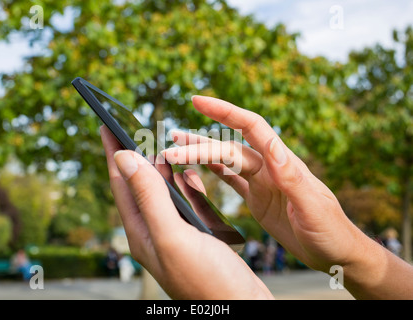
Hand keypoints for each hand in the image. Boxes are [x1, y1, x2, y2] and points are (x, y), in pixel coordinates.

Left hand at [100, 125, 272, 299]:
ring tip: (161, 146)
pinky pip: (185, 203)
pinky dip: (185, 184)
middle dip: (136, 154)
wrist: (242, 308)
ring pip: (163, 192)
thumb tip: (124, 158)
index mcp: (142, 232)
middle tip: (133, 127)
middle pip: (140, 185)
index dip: (112, 151)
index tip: (105, 123)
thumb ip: (149, 197)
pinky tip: (189, 175)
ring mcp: (175, 235)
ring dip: (162, 168)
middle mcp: (154, 232)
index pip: (121, 183)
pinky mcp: (195, 236)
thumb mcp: (173, 236)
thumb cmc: (209, 281)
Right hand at [162, 96, 368, 273]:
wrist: (335, 251)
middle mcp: (269, 168)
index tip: (198, 101)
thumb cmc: (329, 231)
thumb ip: (291, 177)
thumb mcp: (313, 206)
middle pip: (228, 148)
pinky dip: (212, 171)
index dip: (224, 112)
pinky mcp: (258, 198)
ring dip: (201, 152)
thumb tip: (273, 147)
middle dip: (198, 145)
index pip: (251, 127)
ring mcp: (262, 182)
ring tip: (176, 145)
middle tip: (168, 146)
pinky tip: (198, 167)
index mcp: (282, 164)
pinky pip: (230, 180)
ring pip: (225, 160)